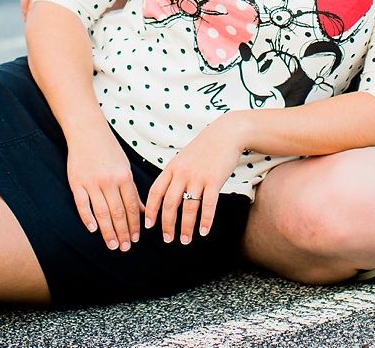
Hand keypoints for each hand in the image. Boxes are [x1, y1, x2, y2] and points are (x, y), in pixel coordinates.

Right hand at [66, 126, 143, 250]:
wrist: (86, 130)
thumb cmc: (108, 149)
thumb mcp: (124, 167)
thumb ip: (132, 190)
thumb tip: (143, 211)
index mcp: (124, 177)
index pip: (132, 207)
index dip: (134, 225)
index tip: (136, 239)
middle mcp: (109, 181)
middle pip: (118, 213)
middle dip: (123, 233)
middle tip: (125, 248)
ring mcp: (92, 182)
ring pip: (102, 212)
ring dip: (108, 231)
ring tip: (113, 245)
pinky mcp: (76, 182)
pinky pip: (82, 204)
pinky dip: (88, 218)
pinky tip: (93, 230)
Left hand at [144, 113, 247, 244]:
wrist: (225, 134)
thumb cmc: (204, 148)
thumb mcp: (183, 158)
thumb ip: (174, 175)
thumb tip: (165, 196)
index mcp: (171, 168)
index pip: (155, 192)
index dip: (151, 211)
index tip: (149, 226)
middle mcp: (182, 173)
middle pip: (170, 204)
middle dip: (167, 225)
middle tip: (167, 239)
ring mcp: (198, 176)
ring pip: (188, 208)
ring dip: (186, 227)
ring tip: (185, 240)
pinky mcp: (214, 180)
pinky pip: (208, 204)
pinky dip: (205, 220)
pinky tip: (204, 232)